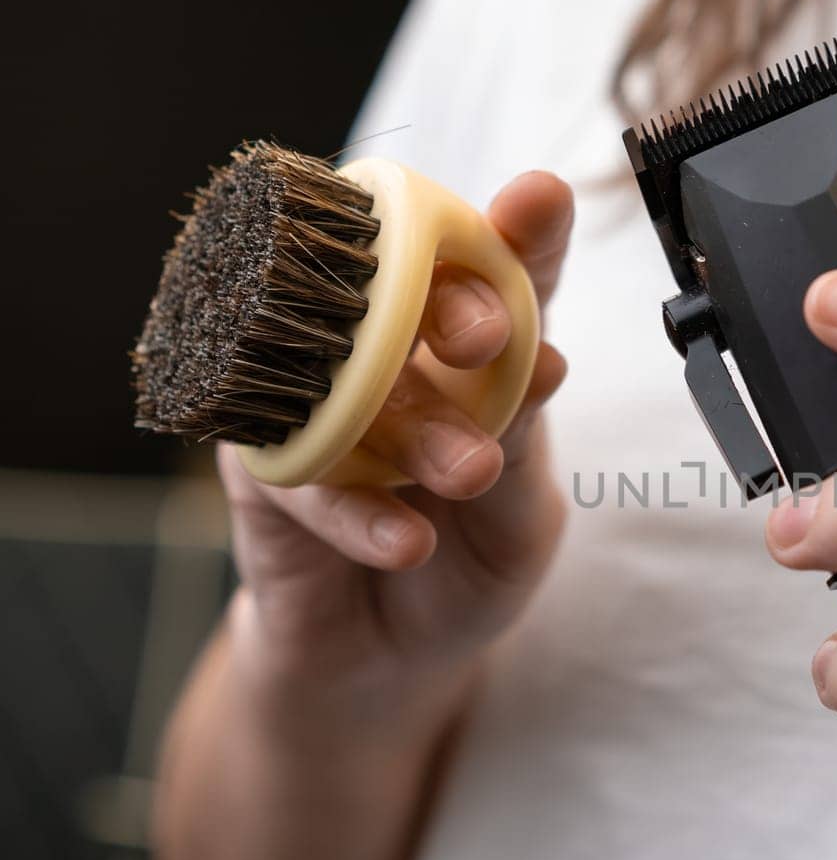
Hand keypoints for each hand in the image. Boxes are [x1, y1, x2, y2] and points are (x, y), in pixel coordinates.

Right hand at [217, 172, 573, 726]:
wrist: (392, 661)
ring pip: (360, 381)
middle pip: (414, 296)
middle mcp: (394, 361)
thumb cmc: (469, 564)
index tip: (539, 199)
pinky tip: (408, 543)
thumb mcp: (522, 517)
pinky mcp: (268, 470)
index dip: (520, 233)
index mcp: (472, 356)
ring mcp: (323, 406)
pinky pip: (307, 475)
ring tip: (472, 475)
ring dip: (417, 425)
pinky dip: (361, 513)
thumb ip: (523, 441)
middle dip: (456, 303)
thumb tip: (545, 359)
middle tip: (489, 339)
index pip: (500, 276)